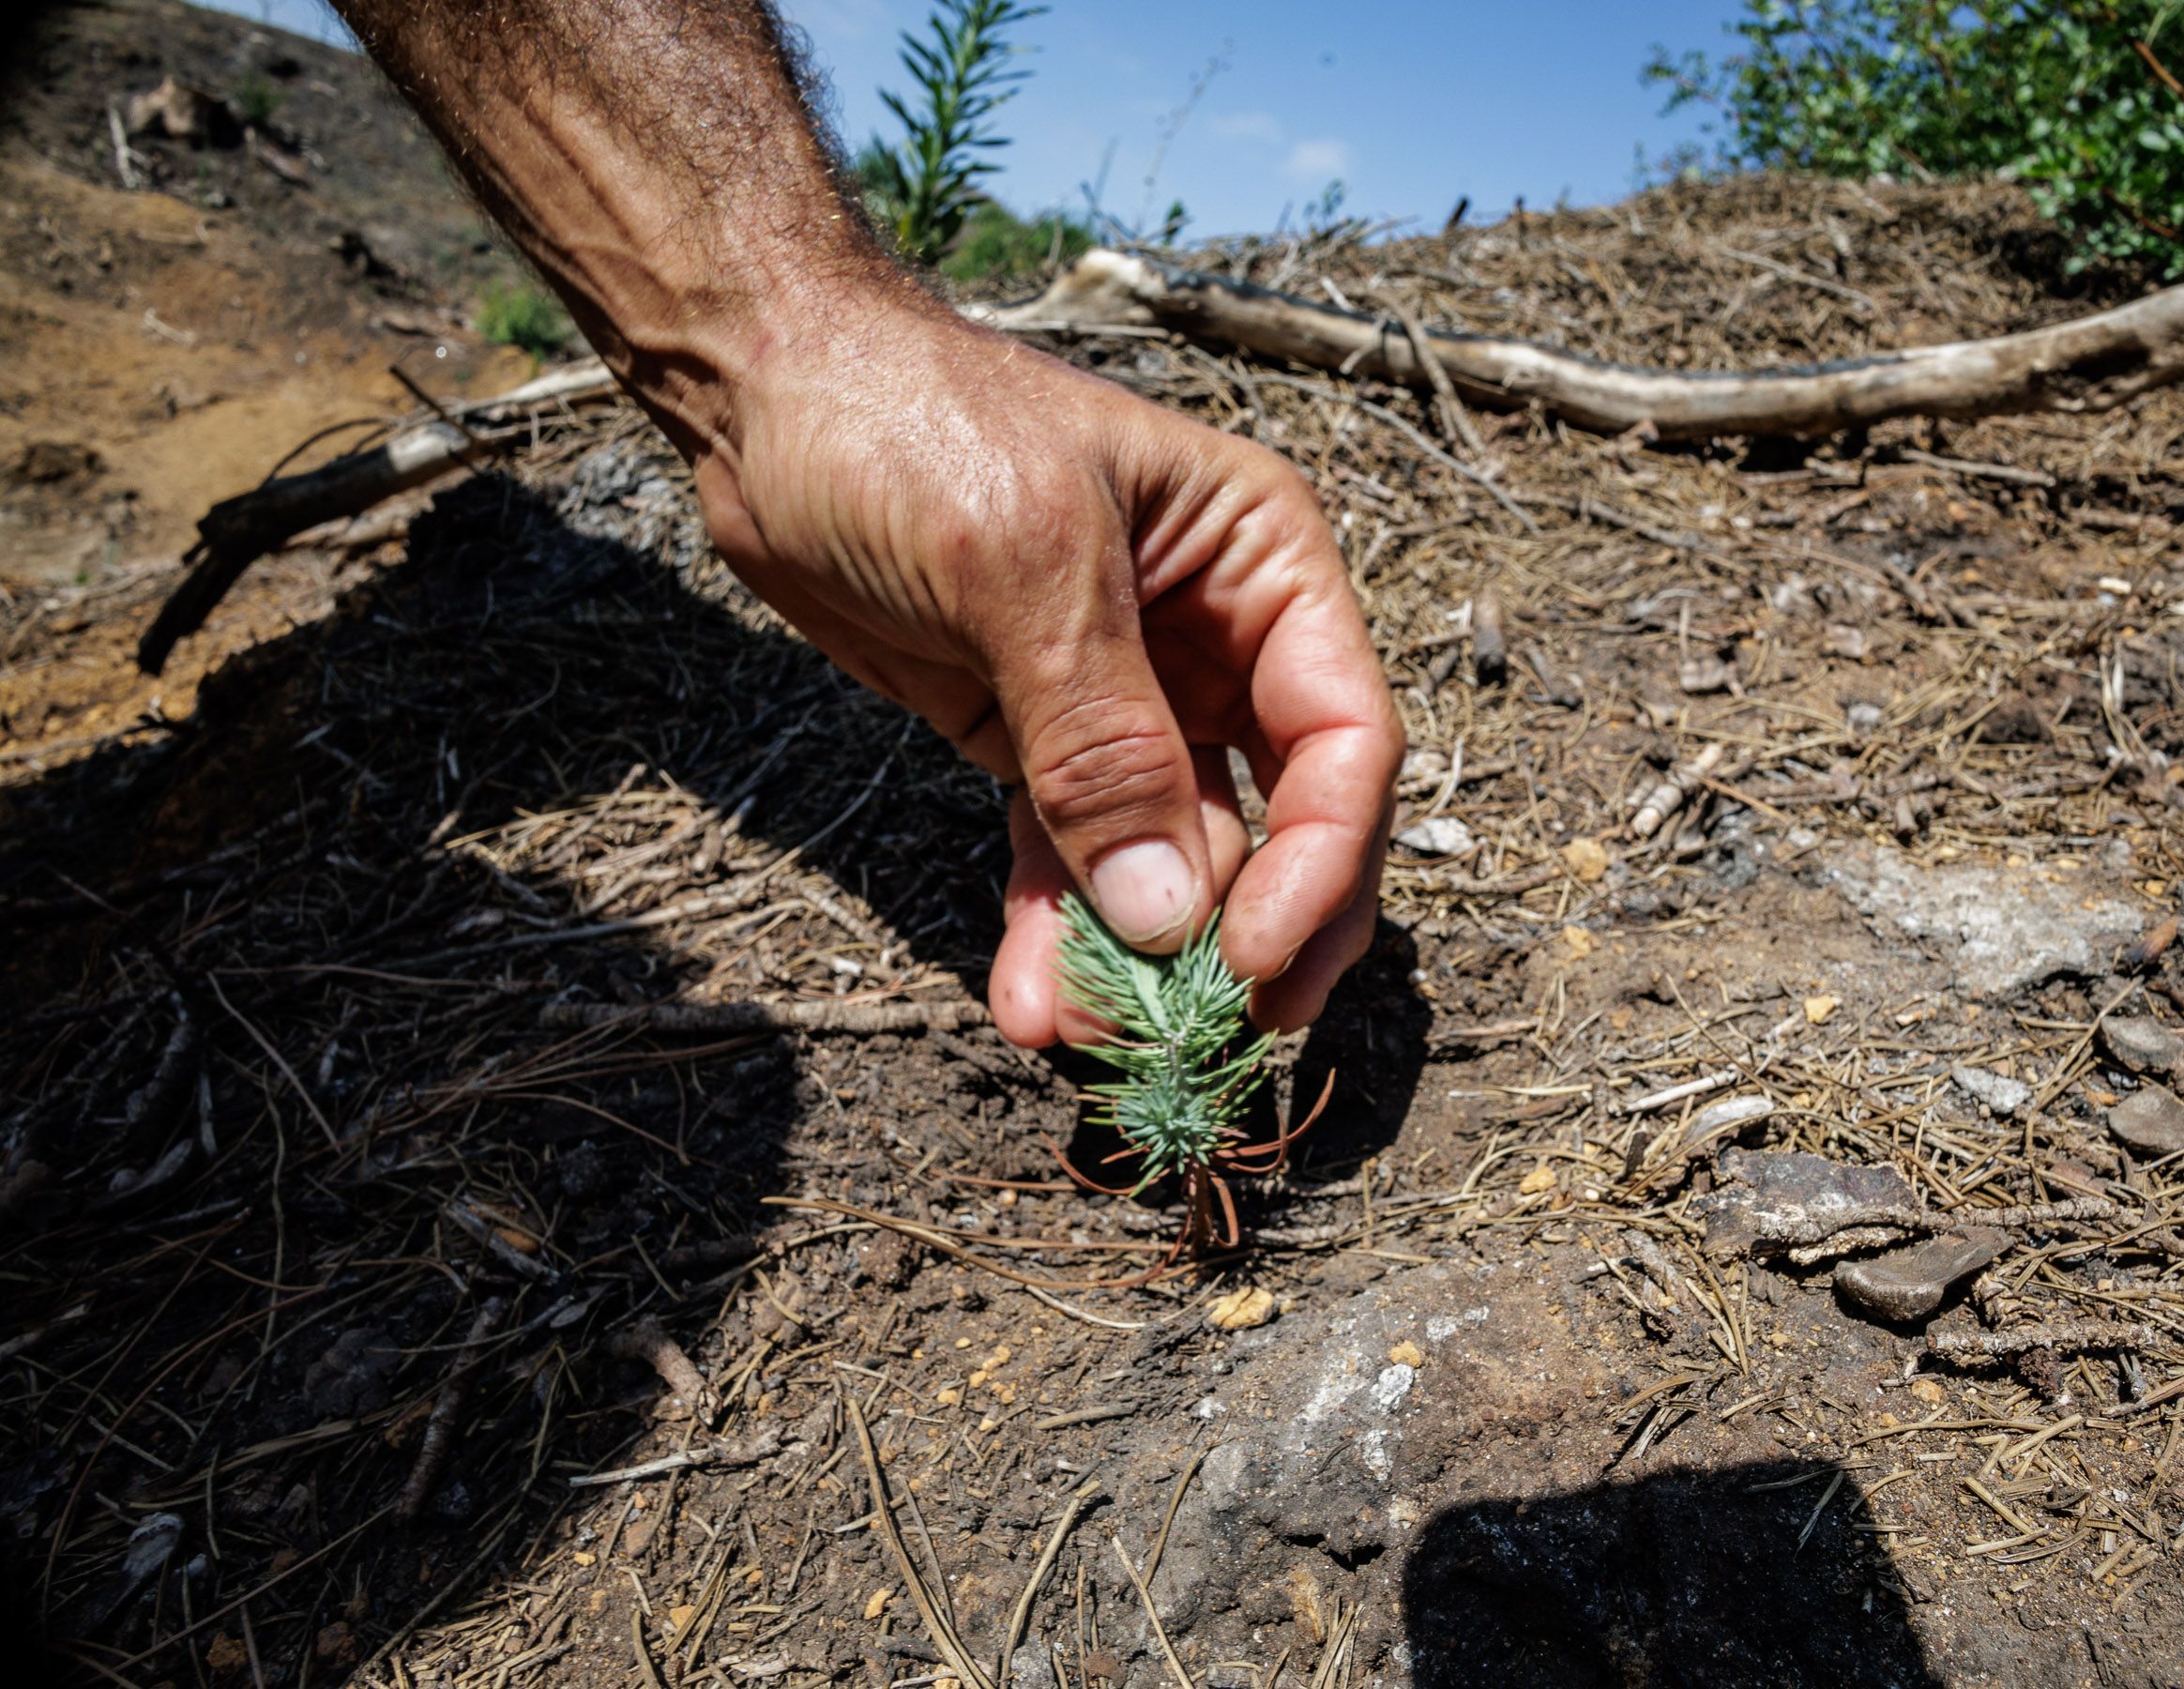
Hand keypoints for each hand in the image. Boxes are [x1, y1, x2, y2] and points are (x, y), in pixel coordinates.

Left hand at [691, 305, 1402, 1044]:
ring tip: (1077, 1031)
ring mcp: (1131, 701)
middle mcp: (1218, 638)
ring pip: (1170, 859)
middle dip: (1236, 932)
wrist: (761, 397)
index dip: (1320, 860)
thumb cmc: (909, 425)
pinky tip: (1032, 1000)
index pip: (1342, 736)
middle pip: (1280, 819)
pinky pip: (1071, 857)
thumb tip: (1174, 911)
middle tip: (1198, 1036)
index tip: (1251, 960)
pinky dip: (1057, 929)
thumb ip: (1102, 742)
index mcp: (1259, 561)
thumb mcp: (1021, 566)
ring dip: (1133, 955)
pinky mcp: (1039, 744)